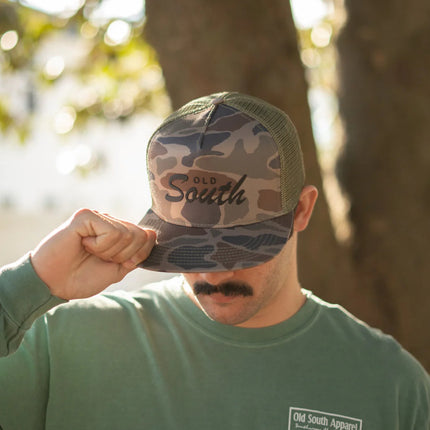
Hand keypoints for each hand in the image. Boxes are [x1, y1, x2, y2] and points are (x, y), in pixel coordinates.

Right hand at [30, 209, 155, 299]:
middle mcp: (109, 221)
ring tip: (90, 252)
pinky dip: (100, 246)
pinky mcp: (85, 216)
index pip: (145, 236)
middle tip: (101, 258)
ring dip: (109, 252)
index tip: (117, 263)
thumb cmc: (81, 277)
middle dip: (123, 255)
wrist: (53, 285)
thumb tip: (151, 233)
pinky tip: (83, 244)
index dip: (137, 255)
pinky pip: (112, 232)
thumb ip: (136, 254)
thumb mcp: (117, 270)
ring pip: (126, 234)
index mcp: (117, 232)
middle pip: (139, 235)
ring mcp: (97, 217)